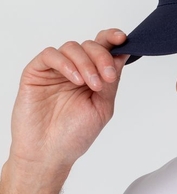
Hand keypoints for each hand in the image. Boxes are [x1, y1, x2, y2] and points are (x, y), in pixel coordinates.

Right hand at [9, 29, 127, 171]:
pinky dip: (66, 63)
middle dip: (102, 57)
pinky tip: (75, 79)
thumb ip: (111, 81)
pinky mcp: (37, 72)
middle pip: (91, 45)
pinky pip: (51, 55)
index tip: (123, 39)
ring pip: (73, 47)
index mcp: (93, 75)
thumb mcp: (103, 106)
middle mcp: (76, 69)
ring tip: (92, 84)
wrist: (48, 154)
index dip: (113, 38)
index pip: (104, 48)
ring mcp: (56, 70)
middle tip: (106, 77)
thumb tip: (121, 55)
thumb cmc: (75, 134)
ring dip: (86, 63)